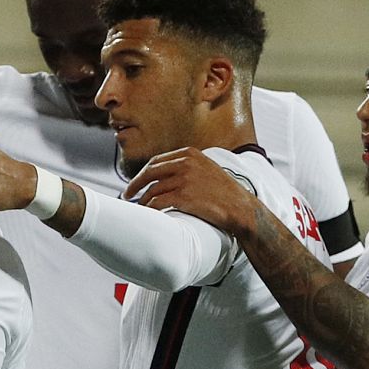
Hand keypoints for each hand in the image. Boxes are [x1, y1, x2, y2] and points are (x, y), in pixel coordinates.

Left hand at [122, 147, 261, 237]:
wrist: (240, 207)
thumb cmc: (224, 192)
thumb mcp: (207, 168)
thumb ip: (187, 166)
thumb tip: (165, 174)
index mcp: (190, 154)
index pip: (157, 161)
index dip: (143, 173)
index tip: (136, 182)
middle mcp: (186, 163)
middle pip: (150, 172)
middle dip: (136, 184)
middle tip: (127, 195)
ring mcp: (184, 180)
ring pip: (152, 189)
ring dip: (142, 200)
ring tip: (139, 208)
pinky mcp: (184, 197)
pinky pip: (158, 202)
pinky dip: (150, 209)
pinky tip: (147, 214)